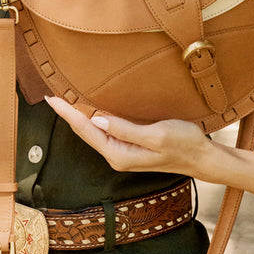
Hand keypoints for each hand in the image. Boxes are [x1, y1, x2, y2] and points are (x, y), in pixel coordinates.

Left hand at [46, 97, 211, 176]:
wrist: (202, 157)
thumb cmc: (184, 144)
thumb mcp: (156, 134)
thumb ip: (125, 129)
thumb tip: (96, 120)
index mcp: (119, 154)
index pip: (86, 130)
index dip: (68, 113)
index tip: (52, 98)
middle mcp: (117, 155)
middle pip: (85, 132)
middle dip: (68, 115)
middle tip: (51, 96)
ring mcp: (123, 152)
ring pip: (93, 131)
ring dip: (78, 117)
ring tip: (63, 102)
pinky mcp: (130, 146)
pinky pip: (105, 131)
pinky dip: (93, 119)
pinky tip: (88, 111)